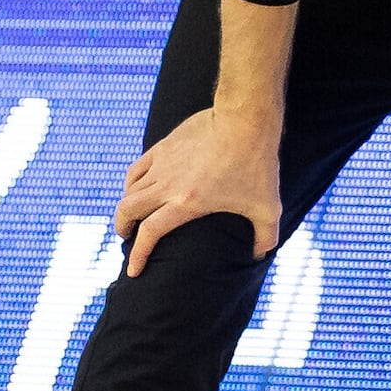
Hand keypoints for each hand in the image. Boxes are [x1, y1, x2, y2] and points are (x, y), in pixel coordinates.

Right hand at [115, 104, 282, 275]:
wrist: (246, 119)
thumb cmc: (257, 163)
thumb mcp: (268, 207)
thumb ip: (265, 236)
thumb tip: (259, 256)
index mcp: (186, 203)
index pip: (149, 234)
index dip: (138, 256)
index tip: (133, 271)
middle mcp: (167, 185)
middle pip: (128, 210)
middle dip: (123, 228)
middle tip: (127, 238)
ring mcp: (163, 163)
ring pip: (129, 189)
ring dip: (126, 206)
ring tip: (131, 215)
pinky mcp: (164, 146)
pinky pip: (137, 168)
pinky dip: (132, 183)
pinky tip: (138, 187)